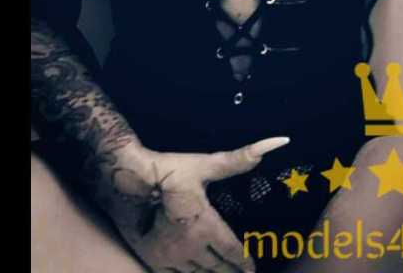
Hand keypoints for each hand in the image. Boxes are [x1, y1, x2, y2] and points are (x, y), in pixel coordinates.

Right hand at [102, 136, 289, 272]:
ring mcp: (169, 257)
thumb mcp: (205, 164)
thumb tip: (276, 142)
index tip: (252, 268)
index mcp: (205, 227)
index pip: (232, 252)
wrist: (126, 180)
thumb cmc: (168, 170)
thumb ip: (239, 159)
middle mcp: (190, 248)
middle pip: (217, 269)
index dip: (245, 261)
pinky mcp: (152, 259)